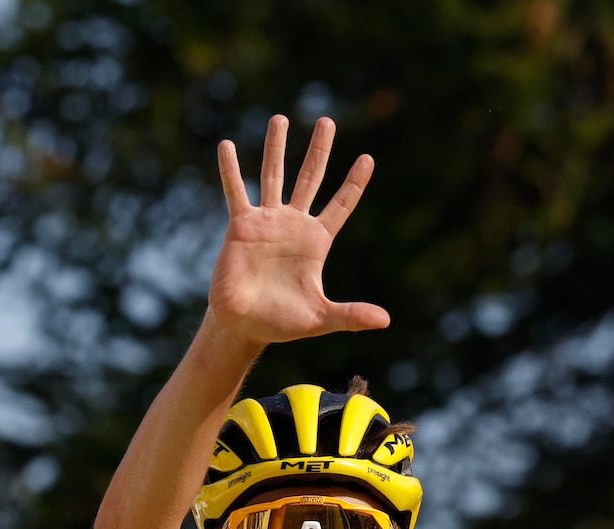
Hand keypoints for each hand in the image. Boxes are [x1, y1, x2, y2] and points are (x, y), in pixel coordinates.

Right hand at [209, 115, 388, 344]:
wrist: (244, 325)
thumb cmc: (282, 322)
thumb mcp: (320, 318)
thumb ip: (351, 315)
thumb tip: (386, 321)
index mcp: (317, 242)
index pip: (341, 205)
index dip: (354, 183)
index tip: (367, 158)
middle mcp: (294, 224)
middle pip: (310, 178)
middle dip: (320, 150)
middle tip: (327, 120)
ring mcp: (267, 221)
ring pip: (274, 176)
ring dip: (277, 147)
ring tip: (281, 118)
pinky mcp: (241, 226)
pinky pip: (235, 191)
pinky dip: (231, 169)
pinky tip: (227, 145)